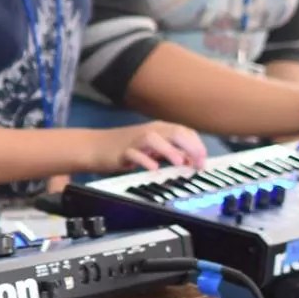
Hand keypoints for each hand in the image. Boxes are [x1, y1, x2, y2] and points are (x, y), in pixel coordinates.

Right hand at [85, 122, 205, 172]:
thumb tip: (192, 161)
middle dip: (190, 147)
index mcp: (160, 129)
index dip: (197, 146)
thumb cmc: (127, 148)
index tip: (203, 162)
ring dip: (170, 150)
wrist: (95, 147)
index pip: (185, 132)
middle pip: (175, 132)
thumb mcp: (153, 150)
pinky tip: (153, 168)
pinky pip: (135, 154)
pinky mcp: (122, 150)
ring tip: (179, 163)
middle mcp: (150, 131)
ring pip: (156, 139)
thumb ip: (172, 153)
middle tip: (197, 164)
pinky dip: (145, 160)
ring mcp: (136, 140)